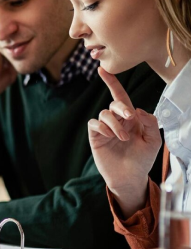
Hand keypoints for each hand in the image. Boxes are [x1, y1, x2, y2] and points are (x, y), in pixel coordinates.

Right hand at [88, 67, 161, 217]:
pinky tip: (110, 136)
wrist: (130, 178)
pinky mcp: (95, 137)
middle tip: (130, 119)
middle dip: (121, 108)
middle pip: (114, 104)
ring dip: (114, 124)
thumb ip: (149, 122)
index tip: (102, 70)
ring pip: (104, 114)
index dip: (112, 83)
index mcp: (130, 118)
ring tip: (122, 138)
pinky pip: (94, 124)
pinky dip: (103, 127)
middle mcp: (116, 121)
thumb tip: (136, 109)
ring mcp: (105, 129)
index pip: (121, 96)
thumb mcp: (154, 140)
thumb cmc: (142, 159)